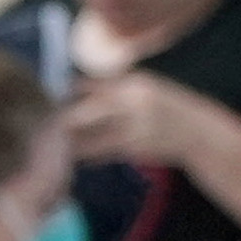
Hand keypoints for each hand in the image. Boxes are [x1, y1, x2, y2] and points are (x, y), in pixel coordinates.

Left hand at [58, 68, 225, 168]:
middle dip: (63, 119)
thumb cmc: (166, 108)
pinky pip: (103, 152)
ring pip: (92, 136)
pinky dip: (89, 155)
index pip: (90, 84)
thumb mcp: (145, 88)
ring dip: (72, 142)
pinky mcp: (135, 147)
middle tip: (43, 126)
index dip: (65, 93)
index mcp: (132, 82)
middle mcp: (133, 102)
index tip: (45, 99)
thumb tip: (74, 85)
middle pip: (86, 111)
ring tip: (52, 145)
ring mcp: (135, 126)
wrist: (197, 131)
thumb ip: (114, 86)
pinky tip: (76, 157)